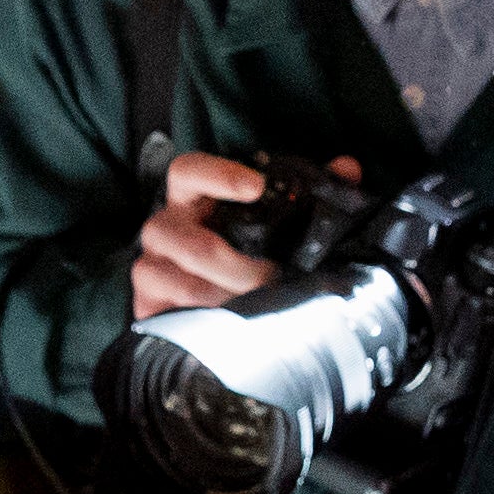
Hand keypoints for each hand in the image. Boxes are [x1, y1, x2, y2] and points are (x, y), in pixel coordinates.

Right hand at [128, 150, 309, 319]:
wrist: (205, 315)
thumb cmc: (242, 254)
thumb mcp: (276, 222)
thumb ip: (313, 193)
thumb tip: (347, 168)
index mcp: (192, 199)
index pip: (188, 171)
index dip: (216, 175)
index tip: (255, 186)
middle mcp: (166, 227)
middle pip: (180, 235)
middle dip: (232, 263)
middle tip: (270, 277)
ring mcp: (152, 265)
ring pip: (178, 281)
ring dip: (222, 297)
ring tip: (255, 307)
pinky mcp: (146, 302)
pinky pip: (169, 310)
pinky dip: (203, 318)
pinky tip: (226, 325)